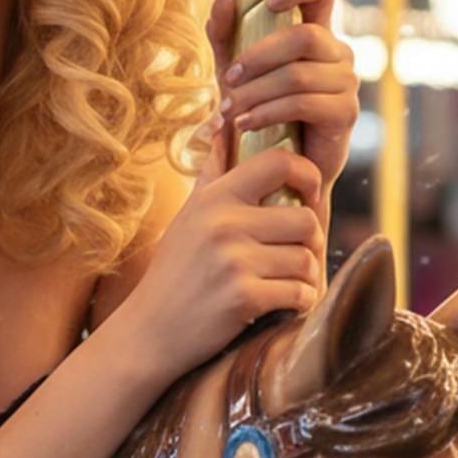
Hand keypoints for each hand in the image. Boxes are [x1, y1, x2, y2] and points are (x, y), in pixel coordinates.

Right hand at [121, 103, 325, 380]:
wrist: (147, 333)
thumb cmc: (173, 274)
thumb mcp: (188, 217)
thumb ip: (213, 176)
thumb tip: (226, 124)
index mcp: (214, 199)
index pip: (278, 162)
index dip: (307, 174)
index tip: (309, 195)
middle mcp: (224, 224)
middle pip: (306, 220)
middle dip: (310, 242)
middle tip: (297, 256)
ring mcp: (234, 261)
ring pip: (306, 260)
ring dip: (305, 277)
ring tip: (285, 284)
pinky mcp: (244, 297)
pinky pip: (300, 293)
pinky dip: (299, 303)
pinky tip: (282, 305)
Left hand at [206, 0, 358, 195]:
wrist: (275, 167)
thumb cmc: (258, 110)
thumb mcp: (235, 70)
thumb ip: (225, 36)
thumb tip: (222, 0)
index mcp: (314, 31)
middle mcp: (336, 51)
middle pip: (304, 35)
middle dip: (258, 57)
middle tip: (228, 78)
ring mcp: (346, 82)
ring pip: (299, 74)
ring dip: (256, 92)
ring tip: (228, 110)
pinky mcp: (345, 114)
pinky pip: (304, 103)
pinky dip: (267, 113)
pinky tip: (245, 124)